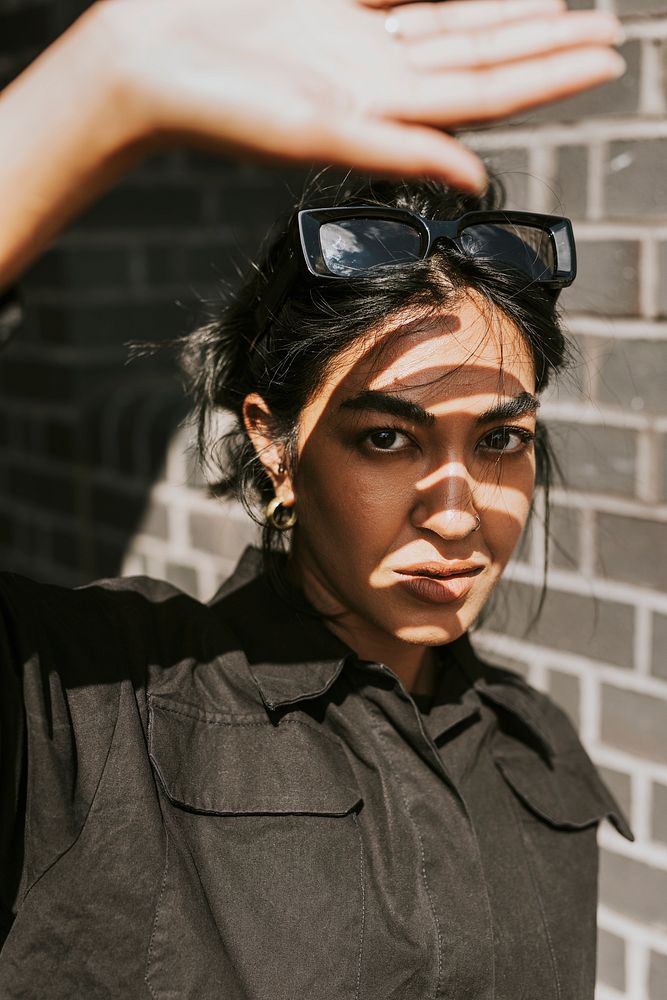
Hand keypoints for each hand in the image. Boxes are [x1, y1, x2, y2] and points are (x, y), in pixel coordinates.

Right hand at [99, 0, 624, 190]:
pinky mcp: (329, 6)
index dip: (550, 77)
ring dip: (510, 13)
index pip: (487, 95)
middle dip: (548, 46)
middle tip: (612, 31)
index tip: (609, 59)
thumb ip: (399, 150)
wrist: (147, 59)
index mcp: (382, 114)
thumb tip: (479, 176)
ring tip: (567, 5)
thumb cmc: (218, 108)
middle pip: (483, 58)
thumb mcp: (313, 132)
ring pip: (454, 21)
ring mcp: (356, 41)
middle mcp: (379, 80)